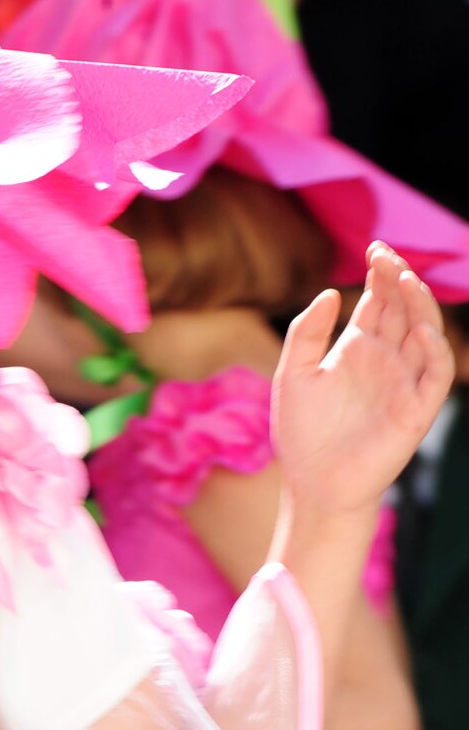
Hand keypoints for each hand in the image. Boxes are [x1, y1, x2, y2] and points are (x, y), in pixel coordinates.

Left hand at [274, 242, 453, 519]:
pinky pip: (436, 374)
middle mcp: (386, 360)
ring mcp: (404, 382)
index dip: (381, 274)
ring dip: (420, 306)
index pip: (378, 302)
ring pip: (425, 334)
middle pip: (403, 310)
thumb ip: (307, 332)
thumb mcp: (293, 373)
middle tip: (387, 254)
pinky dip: (434, 349)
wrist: (313, 482)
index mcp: (357, 348)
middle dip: (399, 280)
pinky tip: (421, 329)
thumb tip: (331, 291)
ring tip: (405, 280)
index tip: (375, 247)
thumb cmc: (301, 432)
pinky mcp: (416, 409)